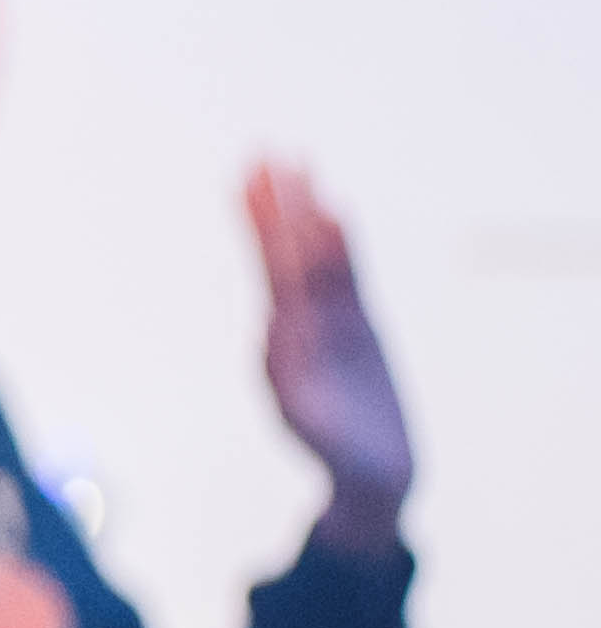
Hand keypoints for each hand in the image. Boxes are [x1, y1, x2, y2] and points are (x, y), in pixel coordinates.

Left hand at [247, 161, 408, 554]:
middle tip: (265, 152)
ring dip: (303, 212)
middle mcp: (301, 326)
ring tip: (293, 163)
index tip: (255, 185)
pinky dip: (339, 242)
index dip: (266, 229)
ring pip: (314, 257)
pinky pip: (346, 275)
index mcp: (284, 344)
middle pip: (287, 254)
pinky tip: (332, 208)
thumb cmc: (344, 460)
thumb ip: (307, 402)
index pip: (274, 274)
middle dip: (277, 206)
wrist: (372, 475)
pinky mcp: (357, 325)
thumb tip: (287, 363)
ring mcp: (328, 322)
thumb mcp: (323, 433)